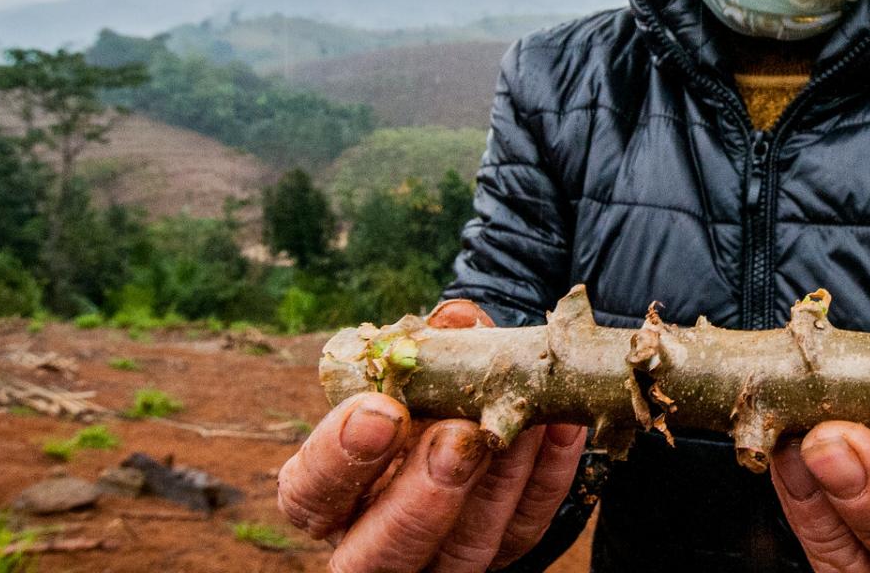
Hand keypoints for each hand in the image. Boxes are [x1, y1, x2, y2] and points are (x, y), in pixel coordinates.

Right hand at [277, 300, 588, 571]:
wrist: (469, 412)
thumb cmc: (419, 393)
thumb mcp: (409, 371)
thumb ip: (425, 349)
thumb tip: (455, 319)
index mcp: (328, 492)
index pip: (309, 494)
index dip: (339, 457)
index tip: (382, 408)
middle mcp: (371, 538)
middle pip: (378, 553)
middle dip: (420, 497)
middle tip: (456, 437)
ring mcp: (438, 558)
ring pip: (461, 552)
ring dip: (494, 486)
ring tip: (512, 429)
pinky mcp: (501, 553)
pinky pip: (525, 531)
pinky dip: (547, 480)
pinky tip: (560, 429)